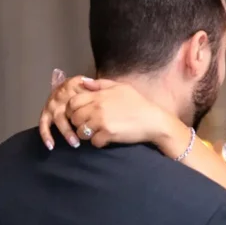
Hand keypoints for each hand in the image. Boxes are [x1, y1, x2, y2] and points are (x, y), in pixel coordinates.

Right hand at [39, 69, 105, 149]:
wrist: (68, 84)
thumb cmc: (82, 87)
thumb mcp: (89, 83)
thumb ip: (95, 87)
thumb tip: (100, 94)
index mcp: (72, 85)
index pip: (80, 100)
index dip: (88, 112)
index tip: (97, 123)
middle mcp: (60, 94)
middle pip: (68, 111)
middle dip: (79, 124)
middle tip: (86, 135)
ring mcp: (52, 104)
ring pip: (58, 119)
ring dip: (66, 132)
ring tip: (74, 143)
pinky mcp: (45, 112)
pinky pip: (43, 124)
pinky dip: (46, 135)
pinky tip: (51, 145)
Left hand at [66, 80, 180, 149]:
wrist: (153, 120)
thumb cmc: (138, 103)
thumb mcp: (120, 87)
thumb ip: (100, 84)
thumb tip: (83, 82)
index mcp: (99, 95)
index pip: (73, 102)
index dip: (72, 109)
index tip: (79, 113)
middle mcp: (98, 108)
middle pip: (75, 118)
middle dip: (78, 122)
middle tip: (87, 124)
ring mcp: (102, 122)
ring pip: (81, 131)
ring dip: (86, 134)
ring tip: (96, 132)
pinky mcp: (108, 134)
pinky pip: (94, 141)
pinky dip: (98, 142)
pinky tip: (106, 138)